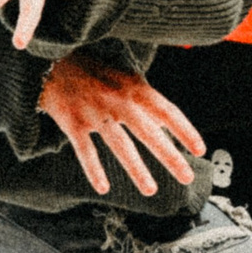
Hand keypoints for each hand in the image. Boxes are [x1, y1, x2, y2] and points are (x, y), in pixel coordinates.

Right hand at [34, 53, 204, 196]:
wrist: (51, 63)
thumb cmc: (93, 72)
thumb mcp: (124, 77)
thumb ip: (144, 99)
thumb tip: (167, 124)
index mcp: (134, 87)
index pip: (167, 111)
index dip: (185, 130)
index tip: (200, 149)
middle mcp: (118, 100)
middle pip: (149, 132)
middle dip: (170, 156)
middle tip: (186, 176)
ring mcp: (95, 113)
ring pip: (121, 146)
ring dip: (137, 170)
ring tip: (151, 190)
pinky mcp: (73, 123)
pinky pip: (86, 151)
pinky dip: (94, 171)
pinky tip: (104, 188)